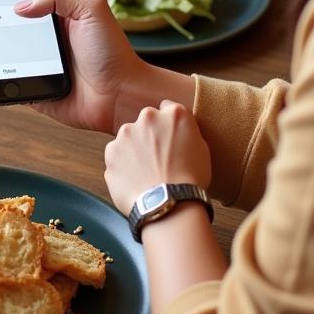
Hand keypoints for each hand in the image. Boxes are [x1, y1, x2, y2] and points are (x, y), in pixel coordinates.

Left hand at [103, 100, 211, 214]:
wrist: (170, 204)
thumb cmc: (190, 181)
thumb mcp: (202, 149)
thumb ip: (186, 131)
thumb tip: (178, 130)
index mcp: (174, 115)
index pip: (167, 109)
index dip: (168, 125)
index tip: (169, 138)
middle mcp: (147, 118)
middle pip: (145, 123)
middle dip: (149, 136)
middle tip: (158, 159)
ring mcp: (126, 134)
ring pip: (128, 138)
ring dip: (134, 150)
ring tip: (146, 173)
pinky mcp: (111, 152)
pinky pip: (116, 156)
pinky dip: (122, 165)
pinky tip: (135, 179)